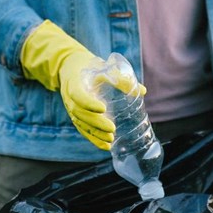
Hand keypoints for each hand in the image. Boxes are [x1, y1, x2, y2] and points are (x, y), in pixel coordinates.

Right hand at [21, 20, 143, 149]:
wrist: (69, 68)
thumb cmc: (88, 66)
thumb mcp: (102, 66)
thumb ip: (120, 78)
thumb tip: (142, 91)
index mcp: (74, 82)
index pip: (78, 95)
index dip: (89, 103)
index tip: (103, 108)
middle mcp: (69, 97)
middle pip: (80, 113)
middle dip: (96, 123)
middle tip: (112, 128)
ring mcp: (71, 108)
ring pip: (81, 123)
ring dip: (95, 133)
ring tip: (110, 140)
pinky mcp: (75, 116)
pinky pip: (82, 129)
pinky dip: (93, 138)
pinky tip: (105, 146)